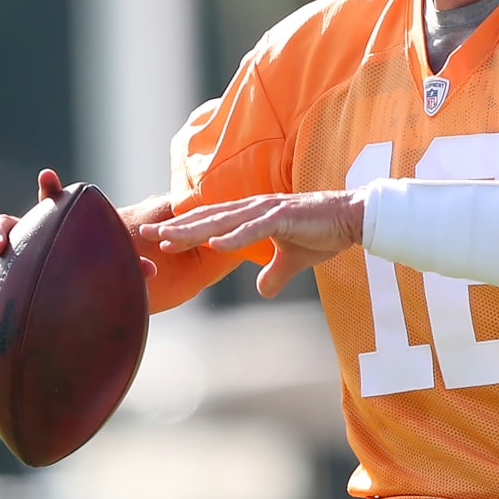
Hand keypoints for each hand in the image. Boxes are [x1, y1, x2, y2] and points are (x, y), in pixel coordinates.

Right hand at [0, 169, 156, 317]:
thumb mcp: (105, 269)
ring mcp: (7, 265)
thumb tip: (152, 269)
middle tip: (2, 247)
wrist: (68, 301)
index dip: (48, 189)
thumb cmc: (88, 276)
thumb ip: (125, 264)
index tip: (50, 176)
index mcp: (49, 228)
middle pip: (3, 227)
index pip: (46, 204)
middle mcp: (23, 242)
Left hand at [139, 189, 364, 298]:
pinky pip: (254, 228)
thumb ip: (274, 273)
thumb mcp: (293, 261)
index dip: (184, 232)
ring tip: (169, 239)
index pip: (211, 223)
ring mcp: (267, 211)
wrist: (353, 220)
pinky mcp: (284, 217)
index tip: (158, 241)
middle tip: (145, 236)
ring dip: (195, 230)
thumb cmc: (323, 234)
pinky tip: (214, 243)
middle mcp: (254, 209)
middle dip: (176, 229)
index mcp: (253, 216)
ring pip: (223, 221)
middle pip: (207, 219)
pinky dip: (234, 236)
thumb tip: (263, 290)